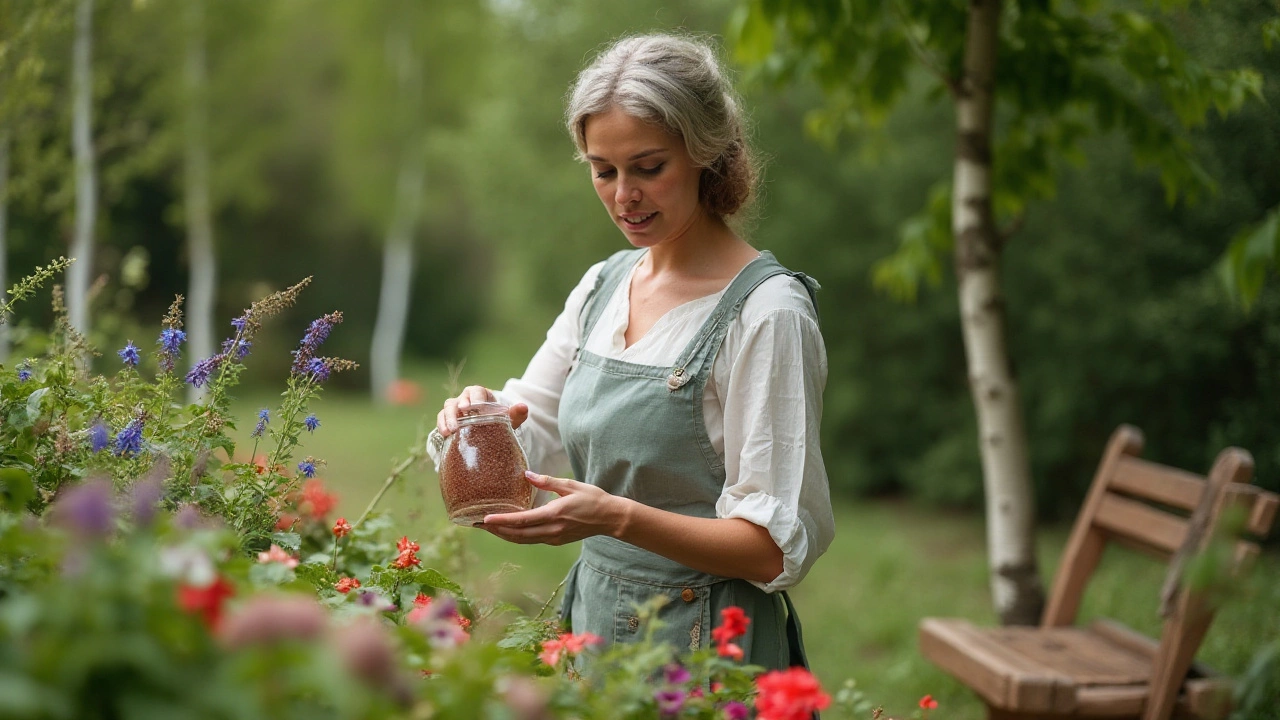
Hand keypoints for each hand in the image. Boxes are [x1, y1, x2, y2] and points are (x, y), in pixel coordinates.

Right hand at [436, 385, 528, 436]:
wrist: (488, 430)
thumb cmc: (498, 421)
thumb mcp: (508, 419)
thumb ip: (516, 414)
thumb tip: (524, 407)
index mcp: (481, 395)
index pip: (477, 391)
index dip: (476, 397)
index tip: (476, 406)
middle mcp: (466, 399)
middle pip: (460, 399)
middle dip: (460, 406)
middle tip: (462, 414)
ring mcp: (455, 409)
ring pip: (448, 408)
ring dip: (448, 418)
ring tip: (450, 430)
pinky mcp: (448, 419)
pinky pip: (441, 419)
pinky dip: (441, 424)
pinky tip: (445, 434)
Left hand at [480, 471, 626, 545]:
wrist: (610, 518)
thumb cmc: (592, 498)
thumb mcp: (570, 485)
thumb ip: (547, 481)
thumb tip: (526, 475)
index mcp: (554, 514)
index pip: (523, 520)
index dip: (503, 520)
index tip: (486, 520)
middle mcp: (552, 530)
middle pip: (518, 534)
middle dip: (497, 531)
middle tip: (479, 525)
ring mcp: (554, 538)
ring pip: (523, 540)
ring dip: (505, 535)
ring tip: (489, 529)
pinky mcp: (556, 540)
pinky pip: (532, 540)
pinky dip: (517, 536)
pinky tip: (509, 530)